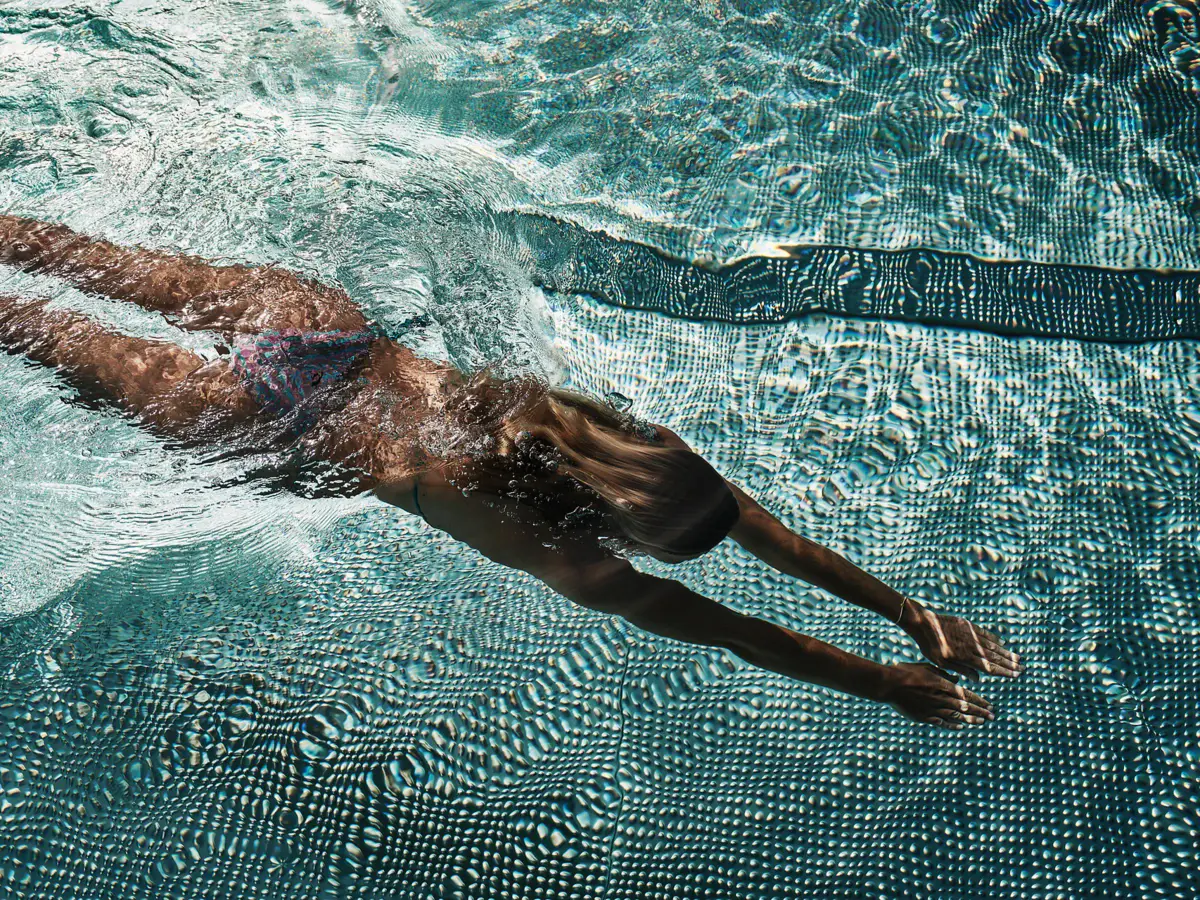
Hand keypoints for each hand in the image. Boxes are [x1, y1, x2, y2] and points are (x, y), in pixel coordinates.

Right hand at [880, 662, 992, 729]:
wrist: (888, 685)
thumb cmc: (906, 672)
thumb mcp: (927, 668)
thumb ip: (943, 675)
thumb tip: (957, 681)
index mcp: (942, 685)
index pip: (966, 695)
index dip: (979, 701)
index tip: (990, 705)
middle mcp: (940, 699)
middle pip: (964, 708)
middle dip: (980, 712)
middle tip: (992, 716)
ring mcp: (932, 709)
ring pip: (956, 717)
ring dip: (970, 719)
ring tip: (981, 722)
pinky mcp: (923, 717)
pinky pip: (941, 722)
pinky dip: (952, 724)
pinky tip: (960, 726)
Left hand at [908, 608, 1022, 681]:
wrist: (923, 623)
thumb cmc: (930, 646)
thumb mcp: (942, 663)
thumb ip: (962, 670)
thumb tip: (978, 679)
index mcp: (965, 657)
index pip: (989, 667)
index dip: (1003, 671)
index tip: (1015, 675)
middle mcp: (972, 646)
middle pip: (994, 657)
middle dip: (1009, 663)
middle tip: (1022, 668)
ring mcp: (971, 634)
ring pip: (992, 645)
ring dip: (1006, 652)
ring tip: (1017, 658)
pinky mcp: (968, 625)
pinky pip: (985, 634)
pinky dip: (994, 639)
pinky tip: (1002, 643)